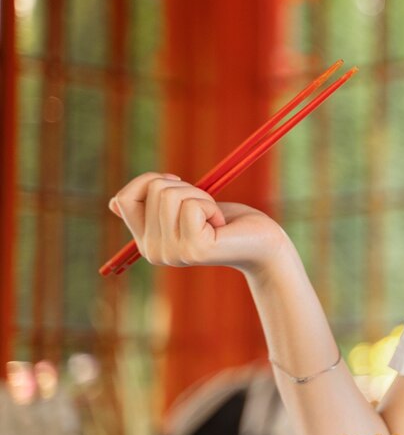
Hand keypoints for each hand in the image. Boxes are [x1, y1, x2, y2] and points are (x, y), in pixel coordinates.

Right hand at [109, 172, 290, 276]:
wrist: (260, 242)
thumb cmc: (225, 222)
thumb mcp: (182, 208)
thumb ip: (152, 206)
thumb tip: (111, 203)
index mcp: (146, 242)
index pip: (125, 198)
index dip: (151, 181)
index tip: (179, 187)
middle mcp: (152, 252)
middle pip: (153, 190)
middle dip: (185, 188)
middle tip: (205, 210)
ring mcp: (171, 253)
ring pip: (170, 194)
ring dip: (200, 196)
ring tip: (213, 218)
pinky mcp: (193, 249)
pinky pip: (192, 205)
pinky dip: (211, 206)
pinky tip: (220, 226)